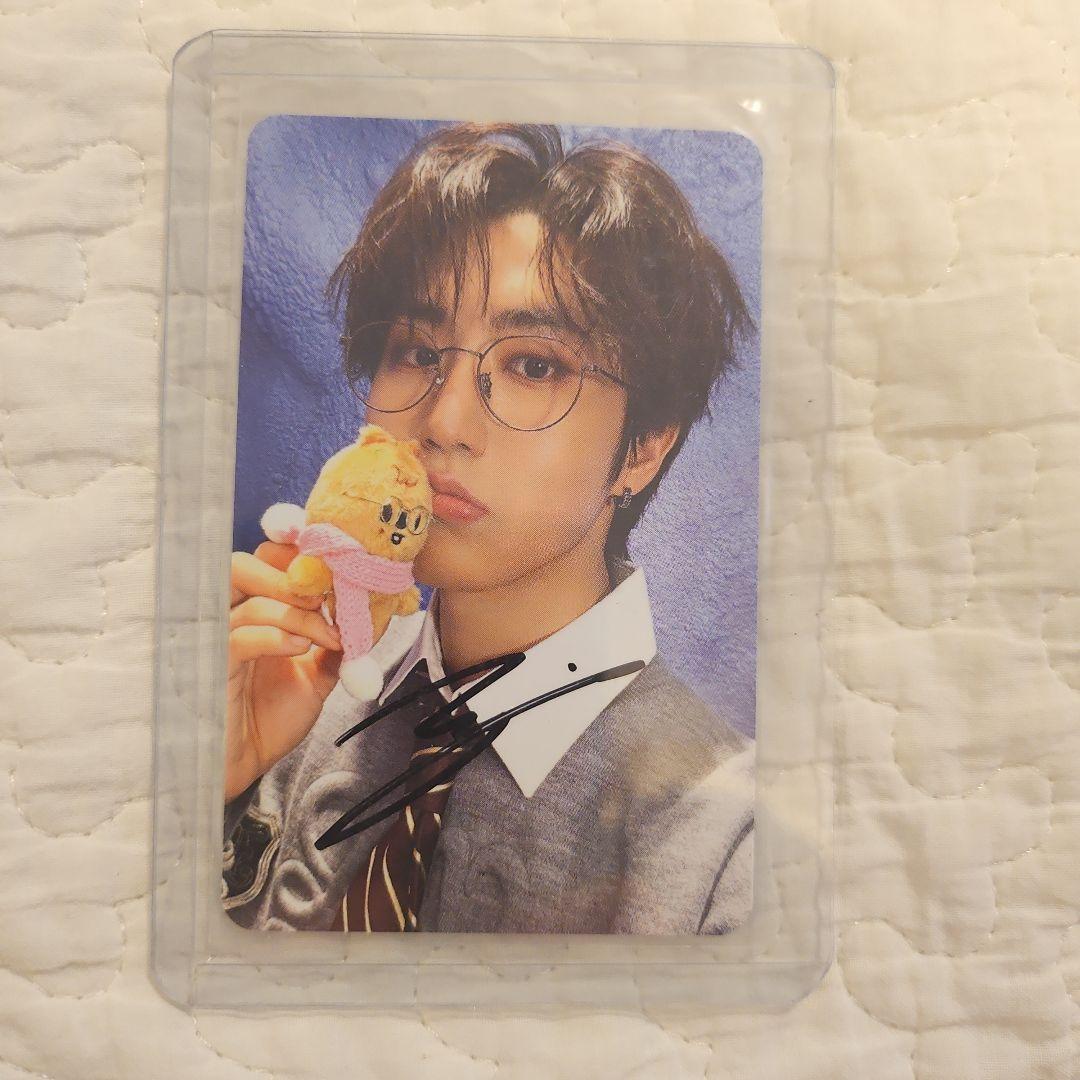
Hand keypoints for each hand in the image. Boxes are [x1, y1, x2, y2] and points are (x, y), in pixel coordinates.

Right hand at [225, 541, 342, 800]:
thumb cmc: (268, 720)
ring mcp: (215, 639)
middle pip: (243, 565)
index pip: (264, 561)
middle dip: (290, 573)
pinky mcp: (211, 666)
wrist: (244, 764)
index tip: (333, 567)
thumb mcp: (315, 677)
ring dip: (297, 611)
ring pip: (248, 598)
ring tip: (327, 634)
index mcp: (252, 612)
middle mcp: (227, 618)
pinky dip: (277, 636)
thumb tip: (367, 620)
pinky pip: (240, 636)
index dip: (295, 555)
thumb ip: (334, 645)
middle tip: (327, 596)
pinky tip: (301, 649)